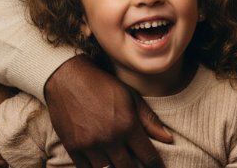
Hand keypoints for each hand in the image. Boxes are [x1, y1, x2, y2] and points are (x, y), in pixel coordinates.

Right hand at [44, 56, 172, 167]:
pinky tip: (104, 164)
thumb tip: (169, 139)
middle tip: (139, 166)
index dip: (156, 166)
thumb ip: (149, 120)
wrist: (67, 78)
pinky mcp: (73, 148)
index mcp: (127, 125)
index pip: (148, 157)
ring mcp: (90, 145)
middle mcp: (110, 138)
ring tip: (121, 163)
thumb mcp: (130, 96)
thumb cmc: (102, 85)